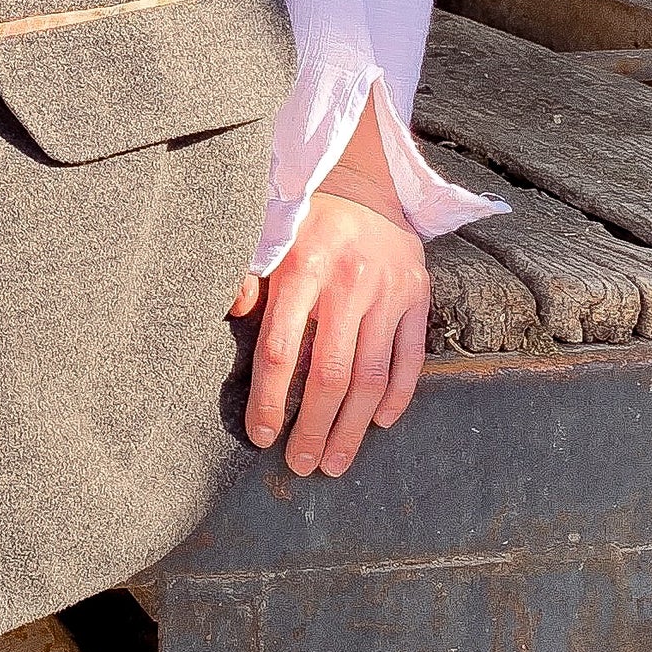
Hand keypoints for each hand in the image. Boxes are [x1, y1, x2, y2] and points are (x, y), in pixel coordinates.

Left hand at [233, 179, 430, 480]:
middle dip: (314, 428)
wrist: (368, 185)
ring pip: (372, 376)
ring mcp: (388, 292)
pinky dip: (399, 395)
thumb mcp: (268, 237)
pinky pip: (410, 357)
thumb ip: (246, 274)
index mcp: (302, 269)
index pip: (281, 351)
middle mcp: (348, 284)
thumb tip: (233, 311)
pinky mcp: (419, 295)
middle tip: (302, 466)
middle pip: (330, 375)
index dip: (270, 400)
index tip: (262, 437)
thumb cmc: (306, 223)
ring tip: (336, 461)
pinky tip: (382, 423)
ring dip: (354, 428)